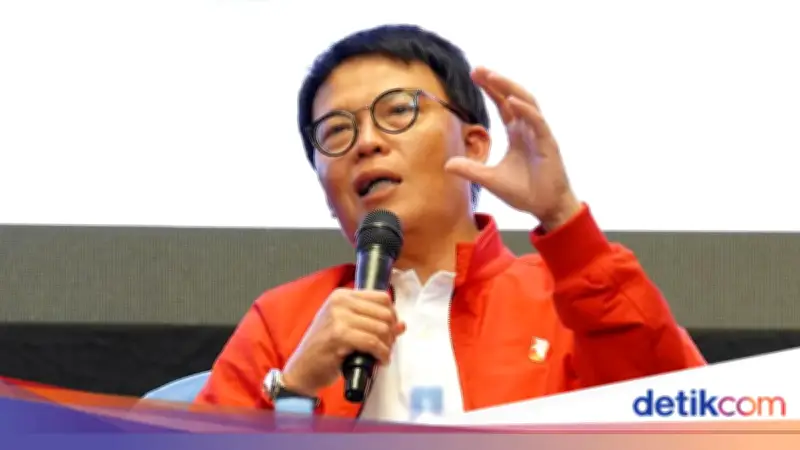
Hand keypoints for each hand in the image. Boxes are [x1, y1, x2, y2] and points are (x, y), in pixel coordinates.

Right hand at [281, 288, 405, 395]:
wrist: (302, 369)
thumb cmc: (324, 349)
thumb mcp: (348, 329)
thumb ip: (373, 323)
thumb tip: (401, 325)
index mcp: (342, 295)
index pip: (382, 297)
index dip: (392, 316)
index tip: (390, 331)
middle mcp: (341, 302)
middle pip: (385, 313)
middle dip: (391, 333)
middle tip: (387, 347)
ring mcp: (338, 317)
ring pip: (381, 328)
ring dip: (387, 346)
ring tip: (382, 355)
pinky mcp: (339, 335)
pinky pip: (373, 342)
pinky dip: (381, 354)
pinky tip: (379, 361)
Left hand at [444, 67, 581, 229]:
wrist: (546, 208)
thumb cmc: (524, 192)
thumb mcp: (490, 180)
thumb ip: (471, 169)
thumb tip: (447, 164)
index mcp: (517, 133)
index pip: (503, 105)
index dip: (491, 89)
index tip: (475, 75)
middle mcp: (528, 129)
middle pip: (513, 97)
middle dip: (497, 82)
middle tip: (478, 69)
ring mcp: (539, 134)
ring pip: (526, 103)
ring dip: (509, 88)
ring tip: (492, 76)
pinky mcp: (548, 144)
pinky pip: (537, 122)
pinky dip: (525, 110)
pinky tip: (512, 101)